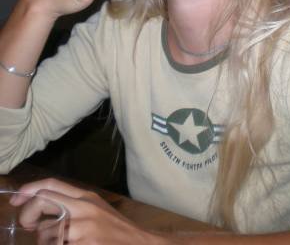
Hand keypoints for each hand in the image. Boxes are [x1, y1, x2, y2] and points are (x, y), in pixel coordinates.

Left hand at [10, 178, 165, 243]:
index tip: (17, 198)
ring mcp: (83, 228)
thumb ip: (73, 204)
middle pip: (44, 201)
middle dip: (28, 214)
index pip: (52, 185)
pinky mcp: (84, 244)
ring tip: (55, 243)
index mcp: (85, 197)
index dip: (30, 189)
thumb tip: (44, 204)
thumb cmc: (114, 228)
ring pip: (46, 232)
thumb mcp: (95, 208)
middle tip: (26, 225)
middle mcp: (83, 208)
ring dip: (44, 240)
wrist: (138, 243)